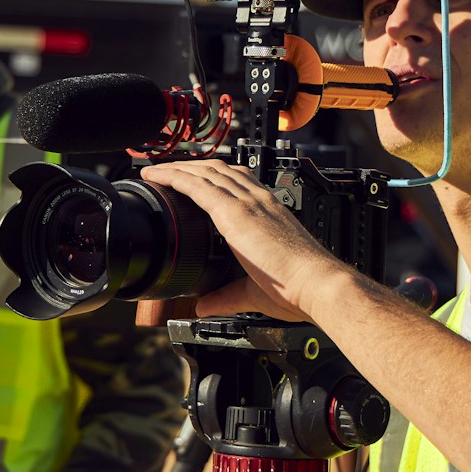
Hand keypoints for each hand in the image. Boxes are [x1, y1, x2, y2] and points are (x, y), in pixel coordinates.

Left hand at [139, 160, 346, 321]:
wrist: (314, 284)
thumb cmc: (297, 288)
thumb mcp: (252, 291)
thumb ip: (225, 296)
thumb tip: (204, 305)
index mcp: (268, 211)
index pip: (236, 181)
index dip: (211, 175)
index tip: (192, 177)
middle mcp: (258, 200)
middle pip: (217, 170)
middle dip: (190, 166)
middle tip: (166, 169)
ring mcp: (247, 203)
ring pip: (205, 172)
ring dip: (177, 167)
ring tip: (155, 170)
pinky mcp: (234, 212)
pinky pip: (197, 186)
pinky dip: (174, 177)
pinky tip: (158, 177)